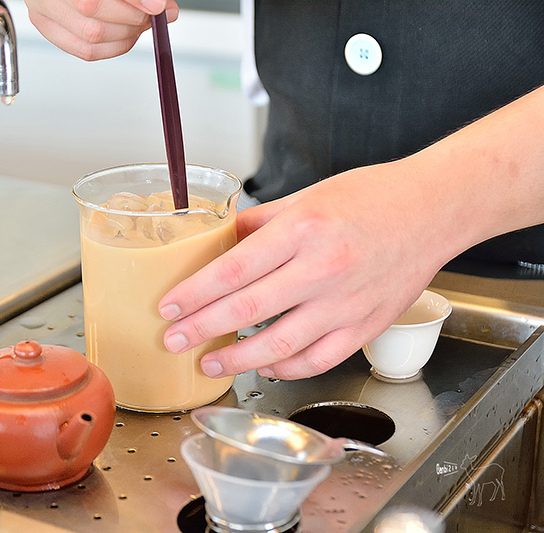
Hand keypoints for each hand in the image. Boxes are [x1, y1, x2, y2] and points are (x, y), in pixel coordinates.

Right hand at [24, 0, 178, 60]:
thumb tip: (160, 6)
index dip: (133, 1)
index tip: (159, 6)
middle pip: (94, 11)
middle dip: (134, 18)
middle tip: (155, 14)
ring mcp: (43, 10)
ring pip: (91, 37)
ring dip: (126, 35)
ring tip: (141, 24)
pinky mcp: (46, 28)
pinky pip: (84, 51)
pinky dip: (112, 48)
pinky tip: (126, 37)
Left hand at [157, 161, 454, 379]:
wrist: (434, 209)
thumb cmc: (371, 197)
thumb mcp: (307, 196)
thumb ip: (261, 223)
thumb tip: (222, 242)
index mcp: (302, 230)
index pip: (233, 270)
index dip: (194, 294)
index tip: (168, 307)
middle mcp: (322, 268)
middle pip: (247, 309)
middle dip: (201, 329)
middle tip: (173, 341)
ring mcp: (345, 302)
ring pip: (280, 344)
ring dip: (237, 359)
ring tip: (208, 363)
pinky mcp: (365, 325)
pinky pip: (318, 359)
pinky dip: (286, 368)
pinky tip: (264, 367)